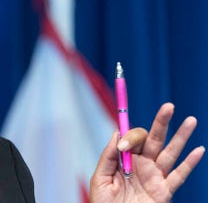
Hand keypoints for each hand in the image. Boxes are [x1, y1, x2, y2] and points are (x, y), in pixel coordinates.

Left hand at [90, 103, 204, 202]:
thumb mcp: (100, 178)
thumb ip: (108, 157)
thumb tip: (117, 133)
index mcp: (125, 159)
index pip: (133, 139)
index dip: (130, 137)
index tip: (124, 147)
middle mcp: (142, 165)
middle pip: (154, 139)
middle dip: (161, 122)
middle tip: (169, 106)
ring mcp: (155, 177)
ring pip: (170, 153)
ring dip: (181, 137)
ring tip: (190, 120)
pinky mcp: (164, 192)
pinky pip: (179, 176)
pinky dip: (190, 163)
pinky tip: (199, 150)